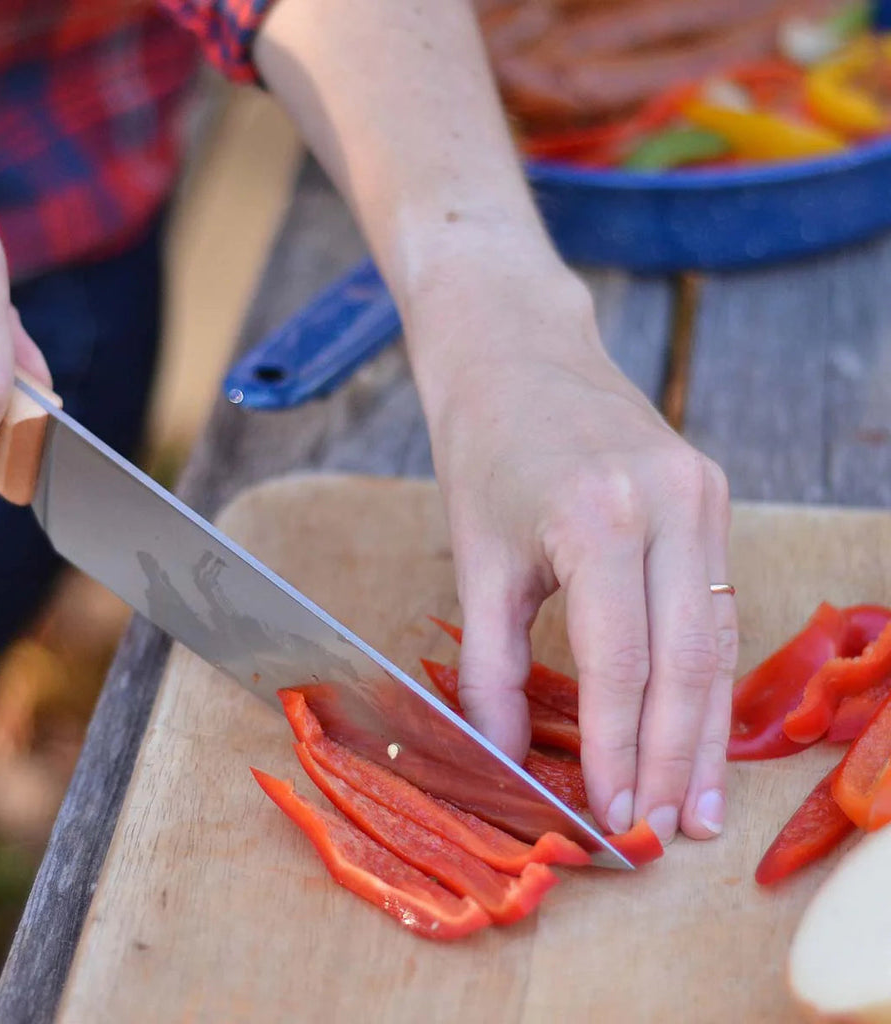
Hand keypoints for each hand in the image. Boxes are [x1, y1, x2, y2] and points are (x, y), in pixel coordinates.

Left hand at [410, 246, 736, 844]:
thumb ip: (490, 668)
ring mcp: (701, 494)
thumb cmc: (483, 451)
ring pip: (717, 637)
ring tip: (699, 804)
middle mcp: (669, 502)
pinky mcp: (710, 492)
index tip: (613, 819)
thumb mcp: (476, 562)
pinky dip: (706, 669)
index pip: (623, 663)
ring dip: (706, 727)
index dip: (621, 751)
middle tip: (667, 834)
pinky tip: (700, 723)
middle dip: (676, 757)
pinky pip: (715, 599)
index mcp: (600, 516)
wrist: (515, 353)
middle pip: (688, 660)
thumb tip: (510, 759)